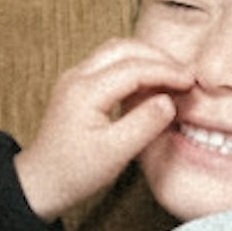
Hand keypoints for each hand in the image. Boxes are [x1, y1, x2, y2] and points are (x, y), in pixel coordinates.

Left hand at [14, 35, 185, 220]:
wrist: (41, 182)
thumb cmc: (74, 172)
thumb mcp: (115, 153)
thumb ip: (144, 124)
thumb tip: (169, 101)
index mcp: (85, 91)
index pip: (134, 67)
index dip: (166, 71)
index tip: (190, 81)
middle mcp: (77, 76)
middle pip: (125, 48)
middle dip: (158, 57)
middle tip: (184, 74)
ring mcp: (75, 78)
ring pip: (116, 50)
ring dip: (146, 58)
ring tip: (170, 76)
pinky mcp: (78, 85)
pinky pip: (109, 62)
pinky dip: (134, 66)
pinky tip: (148, 84)